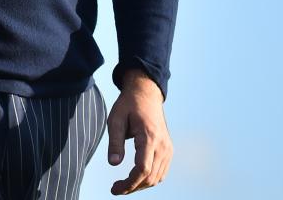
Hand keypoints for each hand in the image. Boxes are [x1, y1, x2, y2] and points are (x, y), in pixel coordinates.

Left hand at [106, 69, 172, 194]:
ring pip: (157, 177)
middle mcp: (163, 146)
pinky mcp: (169, 150)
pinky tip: (135, 179)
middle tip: (116, 189)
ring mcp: (168, 149)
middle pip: (150, 177)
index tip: (115, 189)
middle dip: (132, 187)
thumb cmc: (128, 105)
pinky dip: (149, 179)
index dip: (129, 183)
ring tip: (123, 185)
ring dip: (141, 185)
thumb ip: (115, 142)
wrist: (146, 94)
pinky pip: (161, 172)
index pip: (142, 169)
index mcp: (149, 137)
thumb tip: (113, 163)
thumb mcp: (115, 119)